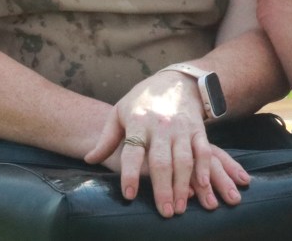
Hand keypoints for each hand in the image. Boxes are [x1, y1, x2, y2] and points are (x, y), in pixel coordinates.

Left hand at [86, 69, 249, 217]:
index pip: (132, 152)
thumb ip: (106, 139)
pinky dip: (203, 169)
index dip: (130, 174)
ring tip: (179, 207)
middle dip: (163, 188)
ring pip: (184, 160)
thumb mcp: (120, 112)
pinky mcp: (198, 128)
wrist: (175, 80)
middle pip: (161, 161)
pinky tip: (200, 186)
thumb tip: (89, 160)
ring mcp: (181, 127)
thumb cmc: (143, 100)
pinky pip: (203, 151)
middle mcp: (161, 126)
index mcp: (138, 122)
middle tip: (164, 212)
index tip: (129, 195)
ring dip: (183, 186)